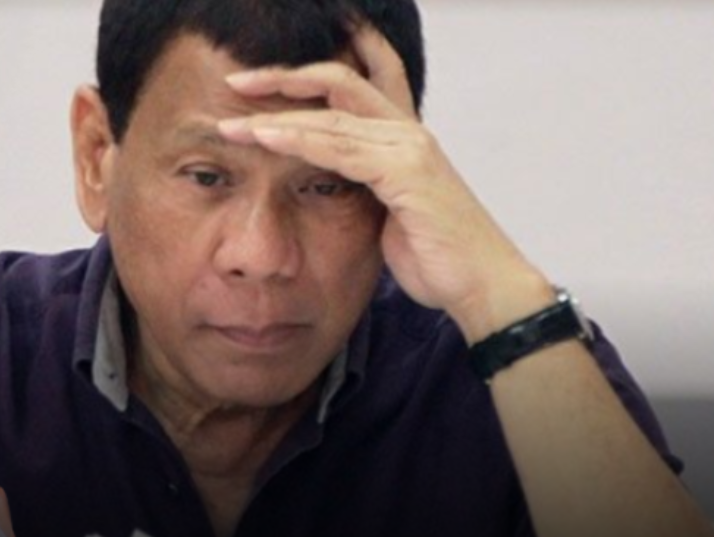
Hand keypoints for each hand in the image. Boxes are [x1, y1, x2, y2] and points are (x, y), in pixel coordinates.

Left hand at [216, 27, 553, 343]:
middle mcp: (407, 130)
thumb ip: (360, 188)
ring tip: (233, 120)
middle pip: (337, 82)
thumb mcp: (387, 214)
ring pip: (331, 116)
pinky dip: (298, 140)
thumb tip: (324, 188)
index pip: (351, 84)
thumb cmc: (436, 256)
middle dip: (282, 78)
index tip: (258, 81)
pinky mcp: (406, 171)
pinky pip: (340, 148)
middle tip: (235, 81)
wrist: (480, 285)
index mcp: (402, 136)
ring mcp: (409, 147)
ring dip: (276, 115)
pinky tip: (264, 138)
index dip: (305, 75)